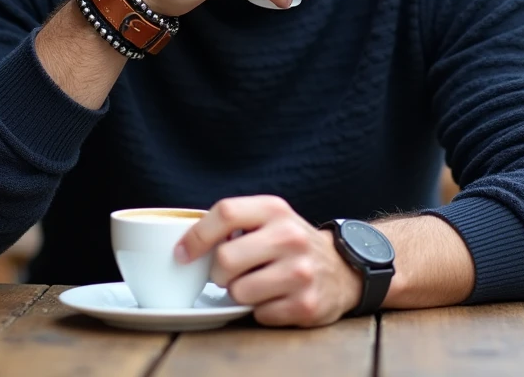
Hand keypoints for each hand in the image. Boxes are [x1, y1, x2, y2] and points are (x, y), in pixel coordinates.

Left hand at [175, 195, 362, 327]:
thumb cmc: (290, 244)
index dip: (196, 235)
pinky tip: (276, 298)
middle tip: (230, 273)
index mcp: (274, 209)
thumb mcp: (268, 219)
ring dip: (240, 294)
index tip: (181, 254)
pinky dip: (261, 311)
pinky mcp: (306, 304)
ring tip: (257, 285)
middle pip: (225, 259)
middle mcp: (290, 236)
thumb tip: (185, 245)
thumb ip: (233, 224)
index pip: (225, 212)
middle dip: (219, 273)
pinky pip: (259, 314)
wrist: (341, 269)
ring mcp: (300, 272)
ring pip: (239, 292)